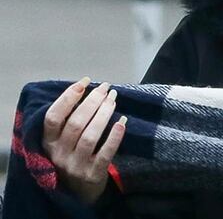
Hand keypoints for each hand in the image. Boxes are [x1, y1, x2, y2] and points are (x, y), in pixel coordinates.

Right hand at [42, 78, 126, 204]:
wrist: (78, 192)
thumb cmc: (72, 156)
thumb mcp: (61, 142)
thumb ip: (68, 120)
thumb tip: (86, 88)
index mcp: (48, 142)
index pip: (53, 117)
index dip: (68, 97)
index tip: (85, 81)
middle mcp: (58, 154)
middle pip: (75, 123)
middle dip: (92, 102)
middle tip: (106, 88)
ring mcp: (75, 165)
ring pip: (90, 136)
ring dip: (104, 115)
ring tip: (114, 100)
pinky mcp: (93, 174)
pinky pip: (105, 153)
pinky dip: (114, 137)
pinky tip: (123, 122)